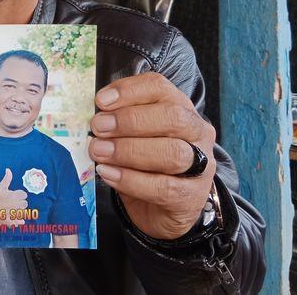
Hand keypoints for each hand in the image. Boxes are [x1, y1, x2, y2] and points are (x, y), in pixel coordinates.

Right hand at [0, 168, 27, 226]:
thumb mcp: (0, 187)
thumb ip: (7, 178)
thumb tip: (8, 169)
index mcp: (15, 195)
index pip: (24, 195)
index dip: (19, 195)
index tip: (13, 196)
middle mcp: (17, 204)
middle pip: (25, 204)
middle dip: (20, 203)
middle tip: (12, 203)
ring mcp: (15, 213)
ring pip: (23, 212)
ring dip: (19, 211)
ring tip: (11, 210)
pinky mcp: (13, 221)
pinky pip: (21, 221)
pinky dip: (19, 221)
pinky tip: (15, 219)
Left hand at [89, 73, 216, 239]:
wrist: (162, 210)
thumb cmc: (145, 164)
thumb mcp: (132, 137)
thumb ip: (119, 123)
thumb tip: (96, 117)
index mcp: (180, 108)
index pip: (160, 88)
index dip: (129, 91)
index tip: (101, 101)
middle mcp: (196, 132)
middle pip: (172, 117)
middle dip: (130, 121)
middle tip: (98, 128)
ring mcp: (200, 165)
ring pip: (172, 152)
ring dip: (129, 151)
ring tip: (99, 152)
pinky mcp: (191, 196)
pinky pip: (163, 187)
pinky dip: (131, 180)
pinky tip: (108, 174)